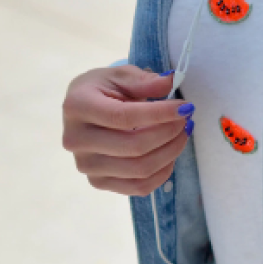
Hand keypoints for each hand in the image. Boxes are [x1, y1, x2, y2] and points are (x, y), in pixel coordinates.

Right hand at [62, 66, 193, 195]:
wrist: (85, 111)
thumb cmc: (104, 90)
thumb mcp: (121, 76)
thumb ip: (144, 80)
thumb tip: (170, 82)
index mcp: (77, 107)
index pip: (124, 117)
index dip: (159, 114)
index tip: (185, 107)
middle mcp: (76, 139)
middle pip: (134, 147)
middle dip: (169, 133)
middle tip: (186, 120)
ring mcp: (86, 165)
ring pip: (140, 170)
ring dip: (170, 152)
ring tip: (182, 134)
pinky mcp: (98, 182)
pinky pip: (139, 187)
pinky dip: (162, 172)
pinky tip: (170, 154)